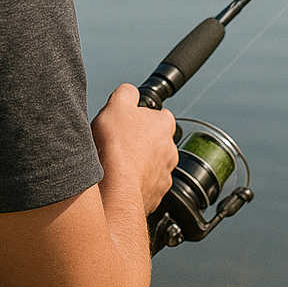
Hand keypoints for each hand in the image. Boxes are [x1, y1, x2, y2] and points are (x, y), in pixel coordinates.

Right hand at [90, 84, 177, 213]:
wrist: (117, 186)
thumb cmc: (118, 147)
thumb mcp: (116, 105)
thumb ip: (126, 92)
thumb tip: (130, 92)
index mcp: (164, 125)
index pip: (160, 115)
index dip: (142, 116)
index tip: (129, 121)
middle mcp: (171, 150)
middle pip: (156, 141)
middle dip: (141, 142)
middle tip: (120, 143)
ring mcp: (165, 174)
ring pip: (152, 164)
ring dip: (139, 163)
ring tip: (118, 163)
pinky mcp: (156, 194)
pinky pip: (146, 185)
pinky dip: (135, 182)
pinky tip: (120, 179)